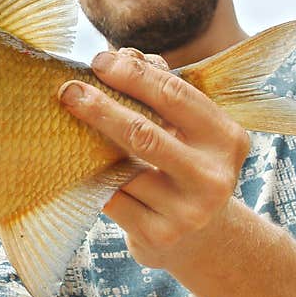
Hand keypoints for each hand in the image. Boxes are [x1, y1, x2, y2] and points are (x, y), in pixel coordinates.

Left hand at [59, 48, 250, 270]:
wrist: (200, 240)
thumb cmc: (184, 167)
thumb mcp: (188, 131)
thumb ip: (161, 92)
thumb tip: (121, 56)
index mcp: (226, 138)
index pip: (175, 96)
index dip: (134, 75)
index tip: (99, 62)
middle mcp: (213, 176)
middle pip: (143, 134)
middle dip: (101, 108)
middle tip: (69, 90)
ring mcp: (187, 211)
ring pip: (122, 170)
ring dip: (92, 149)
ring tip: (73, 132)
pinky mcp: (159, 235)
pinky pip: (110, 198)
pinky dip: (93, 181)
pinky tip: (82, 171)